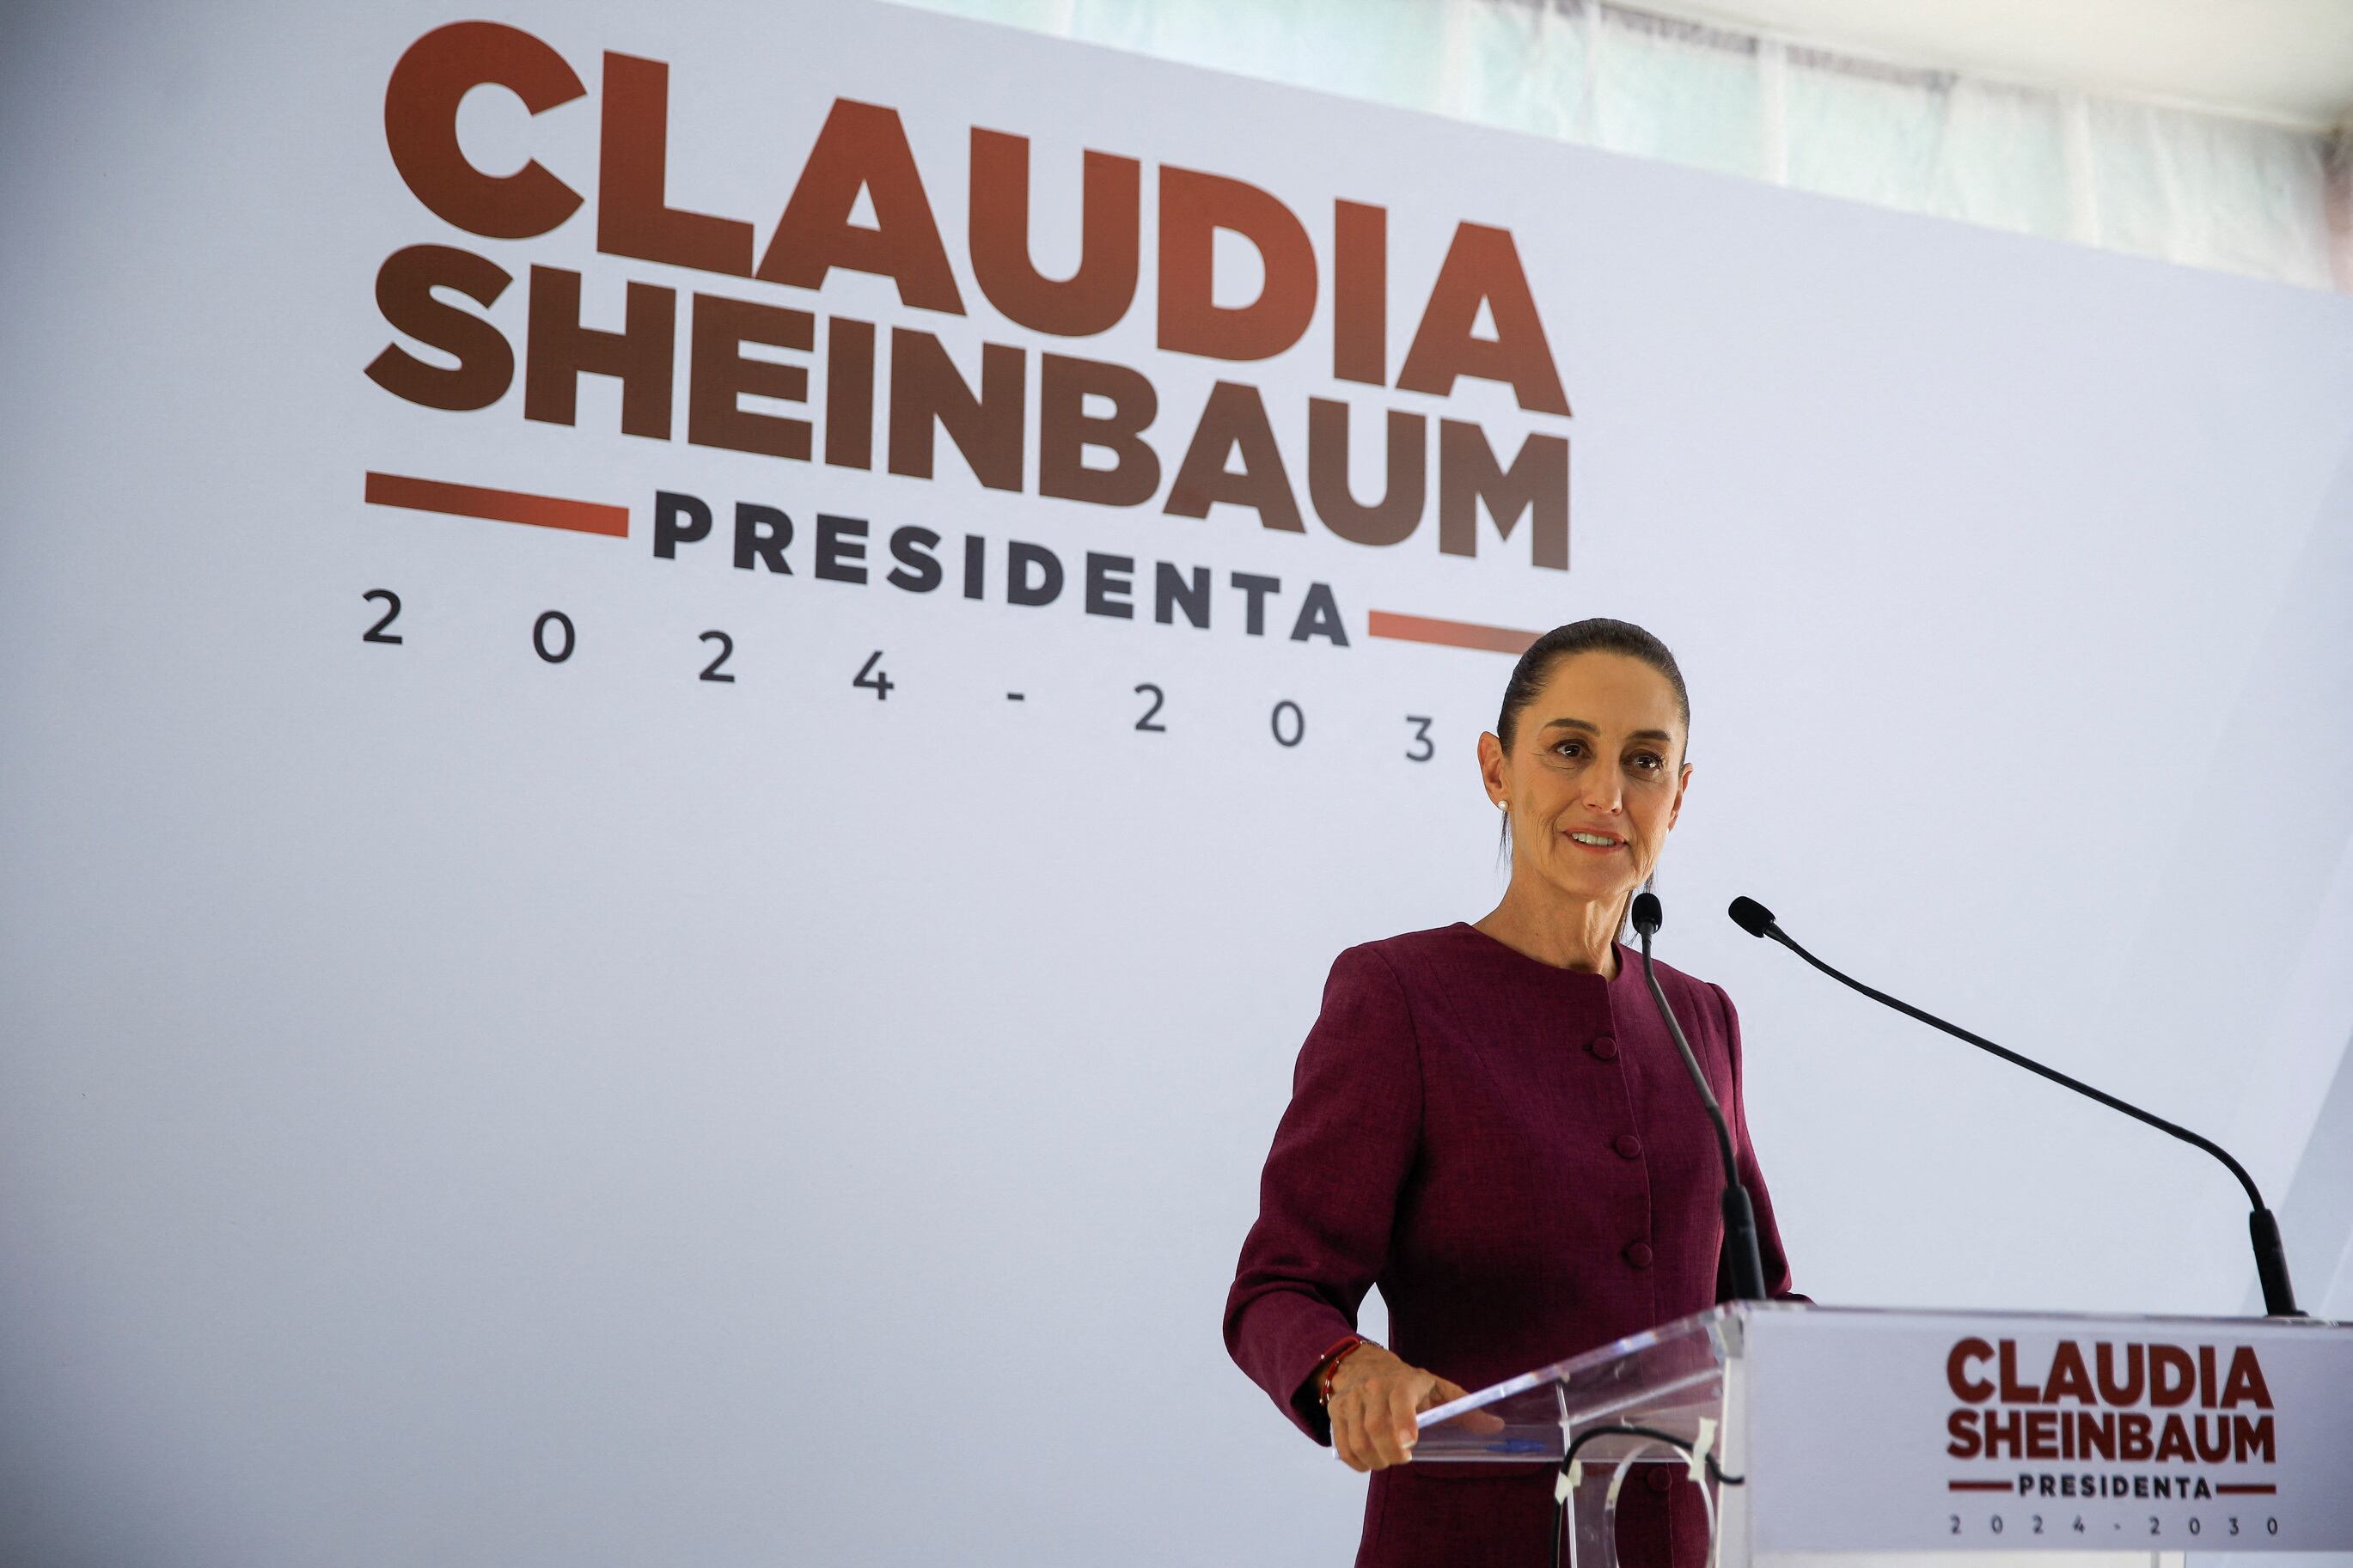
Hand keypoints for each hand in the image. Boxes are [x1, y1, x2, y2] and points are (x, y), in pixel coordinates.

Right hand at [1323, 1345, 1470, 1471]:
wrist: (1362, 1363)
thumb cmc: (1406, 1382)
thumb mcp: (1437, 1389)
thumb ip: (1464, 1409)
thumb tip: (1496, 1426)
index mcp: (1402, 1381)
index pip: (1400, 1399)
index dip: (1404, 1422)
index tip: (1411, 1443)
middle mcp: (1373, 1388)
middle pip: (1375, 1428)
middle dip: (1390, 1453)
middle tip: (1402, 1459)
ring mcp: (1351, 1399)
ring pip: (1357, 1440)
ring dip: (1374, 1460)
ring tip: (1386, 1460)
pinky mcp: (1336, 1411)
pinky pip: (1342, 1445)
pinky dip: (1355, 1461)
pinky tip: (1368, 1461)